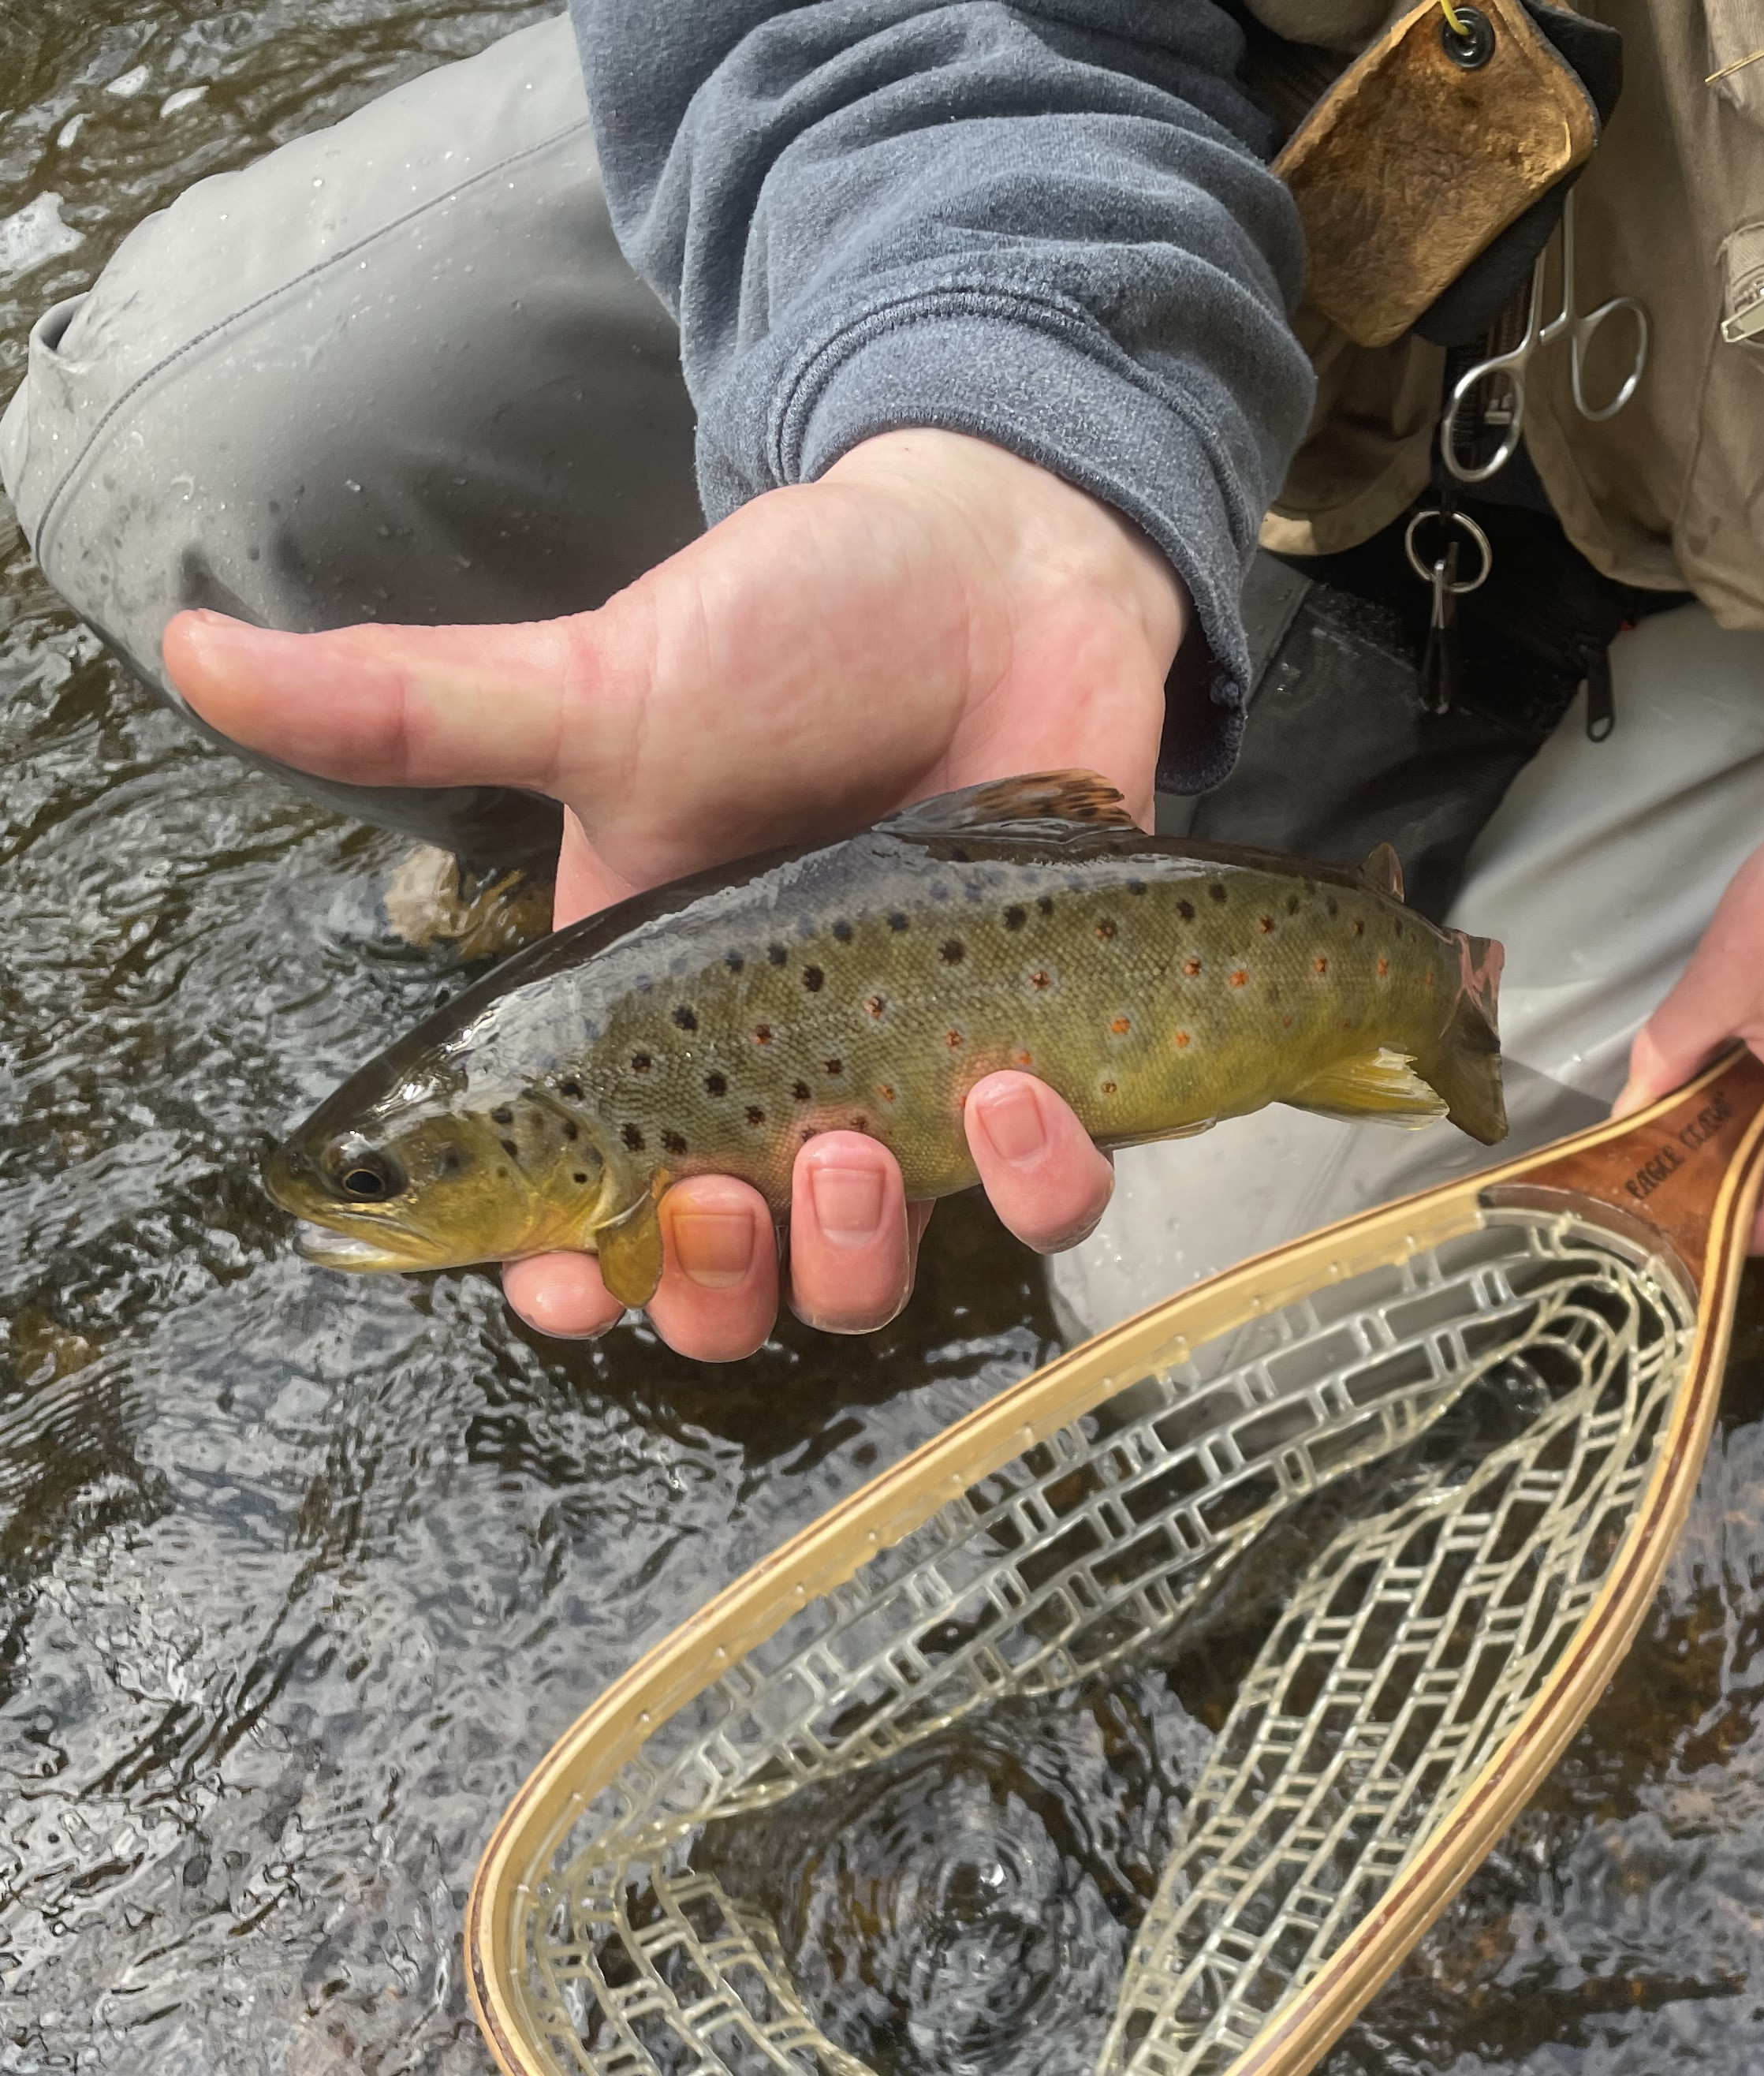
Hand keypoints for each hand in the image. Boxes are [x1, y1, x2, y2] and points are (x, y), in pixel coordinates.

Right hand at [163, 430, 1182, 1350]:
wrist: (1001, 573)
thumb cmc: (794, 632)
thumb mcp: (599, 687)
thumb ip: (416, 707)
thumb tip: (197, 654)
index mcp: (639, 1035)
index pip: (585, 1221)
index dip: (569, 1289)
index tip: (568, 1284)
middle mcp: (766, 1091)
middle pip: (726, 1295)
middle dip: (716, 1291)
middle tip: (720, 1197)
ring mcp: (905, 1096)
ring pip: (870, 1281)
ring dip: (854, 1253)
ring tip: (858, 1144)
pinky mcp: (1040, 1075)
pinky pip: (1047, 1202)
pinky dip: (1035, 1181)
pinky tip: (1013, 1091)